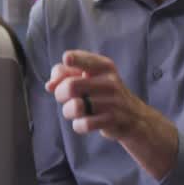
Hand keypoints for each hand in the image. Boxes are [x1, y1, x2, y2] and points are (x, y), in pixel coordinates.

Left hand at [48, 50, 177, 177]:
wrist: (134, 117)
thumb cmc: (103, 94)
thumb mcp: (89, 78)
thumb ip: (65, 75)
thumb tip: (49, 85)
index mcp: (104, 66)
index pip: (85, 59)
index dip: (72, 59)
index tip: (67, 60)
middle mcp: (110, 81)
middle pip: (70, 86)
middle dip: (60, 94)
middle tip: (65, 98)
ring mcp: (114, 101)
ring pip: (75, 107)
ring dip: (68, 111)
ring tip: (75, 111)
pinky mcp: (113, 120)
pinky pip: (84, 124)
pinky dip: (78, 125)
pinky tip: (84, 122)